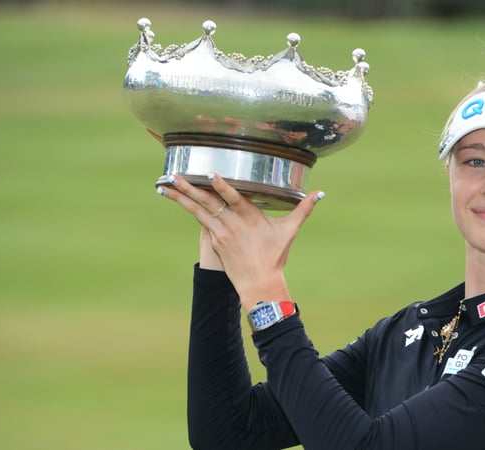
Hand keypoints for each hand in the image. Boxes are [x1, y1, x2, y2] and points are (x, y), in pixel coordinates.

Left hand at [157, 174, 323, 310]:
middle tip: (172, 175)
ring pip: (197, 210)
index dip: (222, 187)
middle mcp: (233, 224)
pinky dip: (186, 207)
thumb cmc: (275, 255)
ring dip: (180, 197)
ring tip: (163, 185)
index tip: (209, 174)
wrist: (259, 282)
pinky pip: (198, 219)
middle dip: (189, 188)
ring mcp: (221, 233)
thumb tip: (321, 193)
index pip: (234, 199)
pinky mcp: (214, 240)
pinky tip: (174, 197)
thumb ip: (303, 209)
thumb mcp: (290, 230)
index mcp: (251, 218)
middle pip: (208, 202)